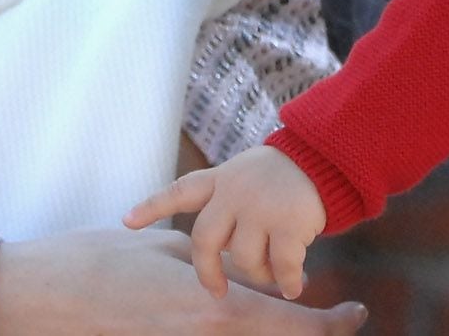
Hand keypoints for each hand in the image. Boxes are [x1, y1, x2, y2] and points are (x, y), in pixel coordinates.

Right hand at [0, 227, 364, 332]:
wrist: (41, 297)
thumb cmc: (101, 263)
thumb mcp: (169, 256)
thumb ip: (213, 268)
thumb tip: (249, 279)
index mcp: (214, 310)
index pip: (292, 326)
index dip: (332, 324)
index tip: (356, 312)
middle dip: (307, 332)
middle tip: (333, 315)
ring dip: (267, 330)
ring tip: (278, 303)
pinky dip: (231, 331)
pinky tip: (231, 313)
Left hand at [123, 146, 326, 301]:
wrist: (323, 159)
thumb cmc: (280, 176)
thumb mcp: (244, 175)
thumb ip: (224, 203)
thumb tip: (215, 255)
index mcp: (221, 179)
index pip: (179, 191)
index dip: (151, 207)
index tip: (125, 222)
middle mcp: (236, 191)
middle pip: (205, 240)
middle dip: (208, 272)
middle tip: (216, 290)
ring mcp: (261, 207)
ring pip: (245, 259)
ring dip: (259, 274)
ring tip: (274, 274)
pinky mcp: (289, 222)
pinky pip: (281, 266)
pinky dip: (288, 281)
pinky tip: (294, 287)